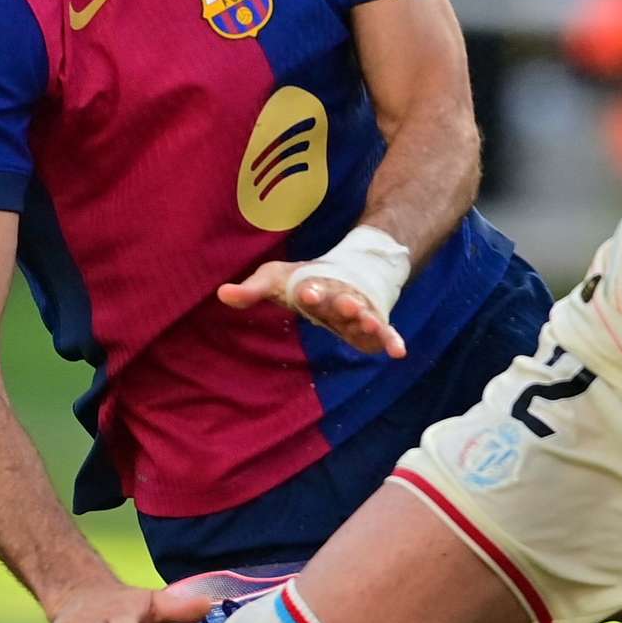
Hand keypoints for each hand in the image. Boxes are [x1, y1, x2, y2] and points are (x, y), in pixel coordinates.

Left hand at [218, 259, 403, 358]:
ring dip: (369, 319)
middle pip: (342, 300)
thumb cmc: (301, 279)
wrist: (342, 270)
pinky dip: (392, 340)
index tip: (306, 291)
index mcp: (315, 284)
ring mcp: (358, 312)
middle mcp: (339, 297)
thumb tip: (222, 294)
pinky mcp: (371, 327)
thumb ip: (252, 290)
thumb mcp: (275, 279)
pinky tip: (399, 352)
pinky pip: (384, 334)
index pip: (312, 287)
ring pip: (366, 315)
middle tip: (348, 304)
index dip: (310, 290)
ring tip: (372, 323)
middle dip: (344, 303)